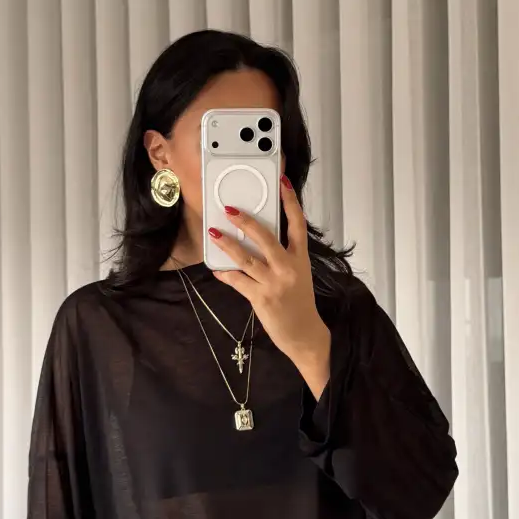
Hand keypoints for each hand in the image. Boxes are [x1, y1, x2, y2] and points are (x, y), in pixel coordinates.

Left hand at [211, 176, 331, 398]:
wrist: (304, 334)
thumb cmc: (299, 302)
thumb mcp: (298, 274)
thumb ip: (283, 257)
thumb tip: (258, 238)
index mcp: (300, 259)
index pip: (297, 225)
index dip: (290, 202)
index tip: (282, 184)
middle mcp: (288, 268)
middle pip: (266, 238)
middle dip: (246, 221)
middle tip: (230, 209)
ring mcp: (274, 283)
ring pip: (247, 259)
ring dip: (228, 245)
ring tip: (214, 233)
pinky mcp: (261, 298)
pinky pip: (238, 281)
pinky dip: (226, 274)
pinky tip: (217, 269)